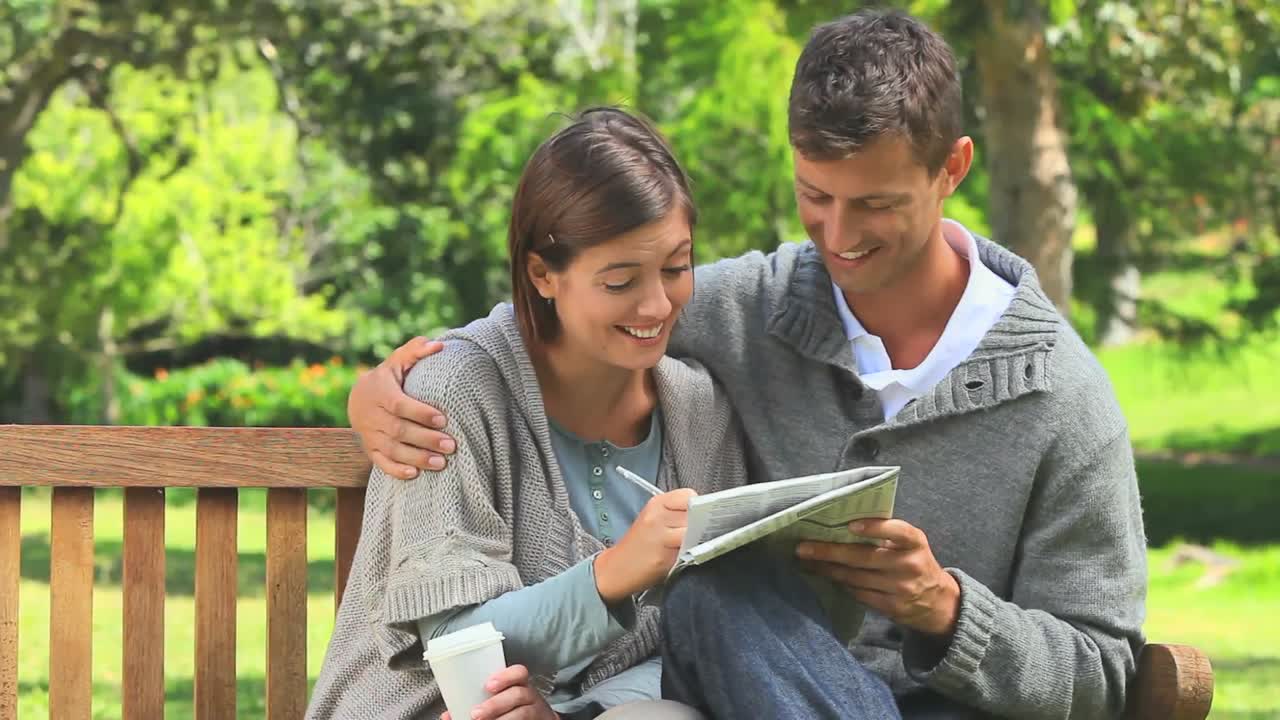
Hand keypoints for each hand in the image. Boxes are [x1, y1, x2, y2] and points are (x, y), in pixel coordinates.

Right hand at [348, 336, 457, 478]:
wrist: (358, 398)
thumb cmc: (387, 378)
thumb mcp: (397, 362)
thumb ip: (415, 351)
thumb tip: (437, 345)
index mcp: (380, 392)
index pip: (399, 405)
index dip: (420, 413)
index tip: (442, 418)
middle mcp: (372, 415)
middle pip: (398, 430)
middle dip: (425, 439)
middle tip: (451, 445)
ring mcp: (369, 435)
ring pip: (391, 450)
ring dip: (416, 458)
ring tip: (441, 463)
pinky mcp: (369, 450)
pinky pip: (380, 463)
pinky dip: (396, 470)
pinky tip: (414, 474)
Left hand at [441, 664, 557, 719]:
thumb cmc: (512, 708)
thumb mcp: (499, 700)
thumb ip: (475, 703)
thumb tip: (447, 715)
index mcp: (519, 685)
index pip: (519, 672)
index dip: (506, 676)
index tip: (488, 685)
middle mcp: (530, 696)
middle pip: (519, 695)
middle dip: (496, 704)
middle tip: (476, 714)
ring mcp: (535, 711)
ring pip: (523, 713)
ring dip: (503, 719)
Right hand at [593, 489, 696, 602]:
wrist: (617, 568)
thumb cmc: (640, 544)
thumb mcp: (654, 519)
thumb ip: (676, 513)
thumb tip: (706, 515)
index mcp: (657, 503)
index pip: (689, 496)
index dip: (697, 506)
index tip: (698, 516)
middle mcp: (657, 517)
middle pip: (695, 515)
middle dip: (701, 524)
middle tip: (699, 533)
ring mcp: (660, 537)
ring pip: (694, 533)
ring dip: (698, 540)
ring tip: (692, 545)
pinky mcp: (664, 557)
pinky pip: (688, 551)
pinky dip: (692, 553)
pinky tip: (685, 556)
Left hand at [796, 519, 959, 636]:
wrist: (938, 602)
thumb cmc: (915, 562)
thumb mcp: (911, 544)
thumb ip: (887, 534)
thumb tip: (842, 525)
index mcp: (915, 542)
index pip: (898, 532)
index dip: (876, 528)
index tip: (851, 525)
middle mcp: (909, 565)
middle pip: (864, 558)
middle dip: (829, 552)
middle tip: (803, 548)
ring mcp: (900, 589)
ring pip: (855, 578)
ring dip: (827, 569)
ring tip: (806, 562)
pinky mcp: (891, 607)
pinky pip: (859, 594)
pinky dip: (840, 585)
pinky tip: (825, 577)